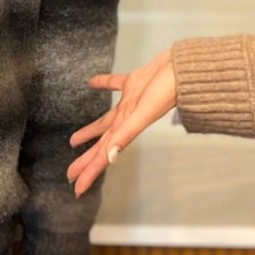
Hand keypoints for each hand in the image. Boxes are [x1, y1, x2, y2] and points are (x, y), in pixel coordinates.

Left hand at [66, 49, 177, 197]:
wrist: (184, 68)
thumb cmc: (167, 91)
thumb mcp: (144, 114)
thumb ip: (126, 134)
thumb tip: (110, 157)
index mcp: (127, 128)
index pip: (104, 155)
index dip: (89, 171)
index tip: (75, 187)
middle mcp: (127, 119)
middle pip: (102, 143)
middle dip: (86, 159)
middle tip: (70, 173)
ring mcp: (130, 101)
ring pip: (105, 121)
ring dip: (90, 131)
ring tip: (73, 140)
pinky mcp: (134, 82)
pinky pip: (113, 84)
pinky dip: (102, 84)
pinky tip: (92, 82)